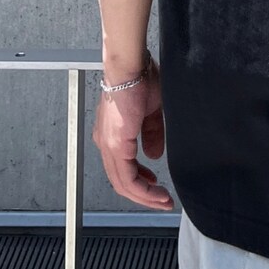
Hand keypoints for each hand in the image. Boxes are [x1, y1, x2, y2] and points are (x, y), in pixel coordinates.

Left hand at [92, 58, 173, 209]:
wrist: (130, 66)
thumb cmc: (140, 78)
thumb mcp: (151, 111)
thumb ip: (152, 134)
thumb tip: (153, 155)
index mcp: (113, 134)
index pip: (122, 168)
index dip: (140, 181)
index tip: (156, 187)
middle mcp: (106, 142)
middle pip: (121, 181)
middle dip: (144, 195)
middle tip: (162, 202)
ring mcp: (109, 145)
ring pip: (122, 183)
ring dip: (144, 196)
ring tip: (162, 201)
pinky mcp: (116, 144)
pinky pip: (127, 177)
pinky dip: (142, 188)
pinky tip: (156, 190)